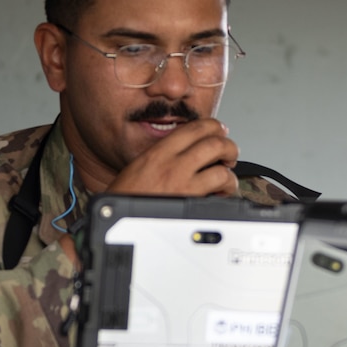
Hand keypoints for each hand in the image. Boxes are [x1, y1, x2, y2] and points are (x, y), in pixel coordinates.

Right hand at [107, 118, 239, 196]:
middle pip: (213, 142)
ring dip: (230, 171)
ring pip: (221, 166)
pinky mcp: (190, 201)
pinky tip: (221, 194)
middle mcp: (172, 163)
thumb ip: (164, 156)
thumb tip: (187, 154)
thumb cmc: (126, 197)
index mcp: (159, 152)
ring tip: (226, 178)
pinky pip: (219, 188)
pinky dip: (227, 190)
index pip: (194, 128)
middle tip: (229, 154)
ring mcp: (182, 182)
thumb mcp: (140, 166)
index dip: (213, 126)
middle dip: (228, 146)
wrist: (116, 219)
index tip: (218, 131)